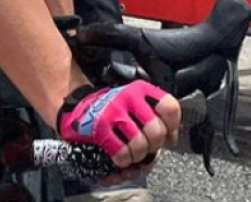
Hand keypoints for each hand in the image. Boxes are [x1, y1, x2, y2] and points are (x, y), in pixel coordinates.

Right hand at [57, 81, 180, 173]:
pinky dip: (123, 160)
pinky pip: (122, 152)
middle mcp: (128, 98)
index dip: (172, 127)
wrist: (78, 110)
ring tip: (133, 154)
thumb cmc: (112, 111)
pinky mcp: (101, 127)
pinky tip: (121, 157)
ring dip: (137, 155)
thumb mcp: (135, 104)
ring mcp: (113, 112)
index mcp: (141, 90)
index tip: (167, 136)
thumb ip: (156, 116)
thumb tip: (172, 137)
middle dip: (154, 146)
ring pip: (140, 144)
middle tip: (147, 148)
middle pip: (156, 130)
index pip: (169, 107)